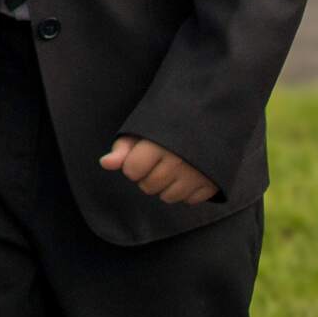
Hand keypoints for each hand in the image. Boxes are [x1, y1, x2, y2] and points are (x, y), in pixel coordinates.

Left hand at [101, 136, 218, 204]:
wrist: (210, 116)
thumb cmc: (170, 125)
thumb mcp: (142, 130)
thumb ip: (123, 148)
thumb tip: (105, 164)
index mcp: (158, 146)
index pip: (132, 171)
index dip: (133, 165)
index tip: (142, 155)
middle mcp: (178, 162)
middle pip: (148, 187)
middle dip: (147, 177)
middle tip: (157, 162)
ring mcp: (197, 175)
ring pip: (168, 197)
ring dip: (166, 187)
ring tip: (172, 169)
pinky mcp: (212, 184)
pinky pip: (190, 201)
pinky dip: (186, 192)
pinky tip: (187, 176)